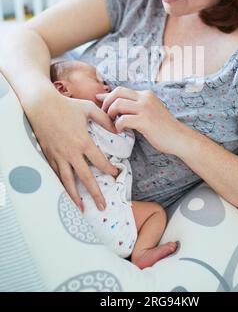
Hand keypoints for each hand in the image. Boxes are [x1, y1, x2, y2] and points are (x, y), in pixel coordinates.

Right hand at [27, 92, 118, 210]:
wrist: (42, 105)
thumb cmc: (67, 105)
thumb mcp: (89, 108)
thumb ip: (104, 119)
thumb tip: (117, 129)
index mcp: (83, 141)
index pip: (99, 161)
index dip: (109, 170)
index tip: (116, 174)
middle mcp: (71, 153)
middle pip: (85, 178)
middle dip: (95, 193)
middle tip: (103, 206)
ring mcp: (58, 156)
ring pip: (67, 181)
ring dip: (75, 197)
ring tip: (82, 208)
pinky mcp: (49, 156)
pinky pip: (56, 175)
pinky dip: (61, 186)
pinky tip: (66, 193)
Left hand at [98, 86, 181, 154]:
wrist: (178, 138)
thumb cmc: (163, 128)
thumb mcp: (150, 110)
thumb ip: (136, 106)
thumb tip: (117, 104)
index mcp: (146, 94)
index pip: (121, 90)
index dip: (108, 97)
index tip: (100, 104)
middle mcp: (146, 98)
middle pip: (117, 93)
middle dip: (106, 103)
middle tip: (104, 115)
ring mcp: (145, 108)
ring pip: (118, 104)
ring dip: (110, 115)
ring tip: (112, 124)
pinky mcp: (145, 121)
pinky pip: (123, 119)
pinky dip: (117, 126)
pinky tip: (120, 131)